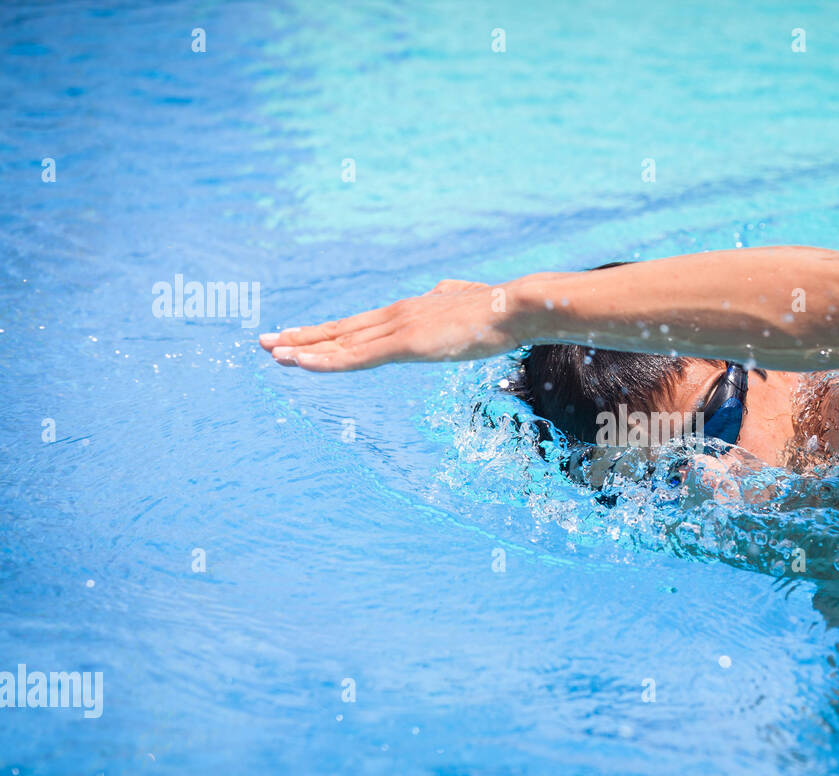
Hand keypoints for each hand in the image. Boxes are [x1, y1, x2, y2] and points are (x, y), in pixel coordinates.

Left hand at [258, 279, 517, 371]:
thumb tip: (443, 292)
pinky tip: (299, 362)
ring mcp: (397, 329)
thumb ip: (447, 301)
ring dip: (303, 349)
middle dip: (301, 338)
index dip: (326, 333)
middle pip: (338, 331)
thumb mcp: (464, 305)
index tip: (298, 337)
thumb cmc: (499, 311)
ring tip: (271, 352)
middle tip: (265, 341)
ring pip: (340, 343)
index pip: (357, 326)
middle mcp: (395, 317)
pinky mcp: (405, 345)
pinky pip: (355, 357)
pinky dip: (324, 361)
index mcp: (407, 312)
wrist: (515, 307)